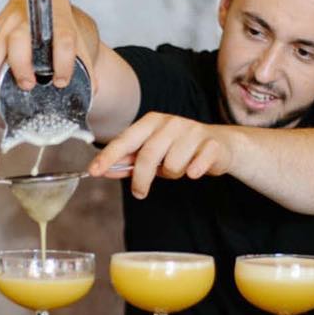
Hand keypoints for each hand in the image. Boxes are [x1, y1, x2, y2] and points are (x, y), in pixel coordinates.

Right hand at [0, 0, 98, 104]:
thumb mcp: (83, 42)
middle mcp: (28, 11)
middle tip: (27, 85)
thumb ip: (87, 67)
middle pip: (20, 37)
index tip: (61, 82)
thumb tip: (90, 92)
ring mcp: (7, 20)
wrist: (52, 19)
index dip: (62, 61)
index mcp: (56, 9)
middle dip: (21, 64)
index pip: (61, 35)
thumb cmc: (68, 31)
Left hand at [89, 113, 234, 199]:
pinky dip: (193, 172)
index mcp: (151, 122)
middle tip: (140, 191)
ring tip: (179, 169)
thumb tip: (104, 170)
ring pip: (172, 165)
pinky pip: (196, 166)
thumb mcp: (152, 154)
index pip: (125, 140)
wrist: (219, 145)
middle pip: (147, 155)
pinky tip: (195, 170)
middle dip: (141, 179)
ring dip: (173, 174)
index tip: (94, 171)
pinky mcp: (211, 144)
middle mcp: (170, 122)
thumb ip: (128, 162)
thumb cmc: (179, 149)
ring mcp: (192, 131)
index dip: (108, 156)